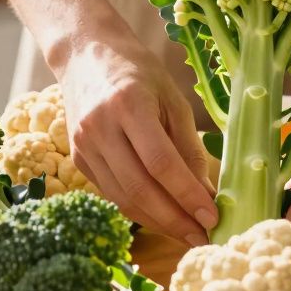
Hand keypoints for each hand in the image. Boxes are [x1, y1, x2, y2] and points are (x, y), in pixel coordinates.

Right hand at [56, 33, 216, 244]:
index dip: (187, 195)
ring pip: (123, 198)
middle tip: (203, 237)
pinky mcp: (78, 159)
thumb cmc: (137, 71)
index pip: (161, 163)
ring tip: (187, 234)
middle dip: (175, 220)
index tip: (212, 217)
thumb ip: (188, 147)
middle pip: (140, 189)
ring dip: (158, 222)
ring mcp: (84, 146)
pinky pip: (112, 193)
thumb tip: (206, 194)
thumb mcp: (172, 99)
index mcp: (129, 105)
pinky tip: (162, 217)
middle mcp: (100, 128)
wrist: (83, 54)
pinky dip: (139, 210)